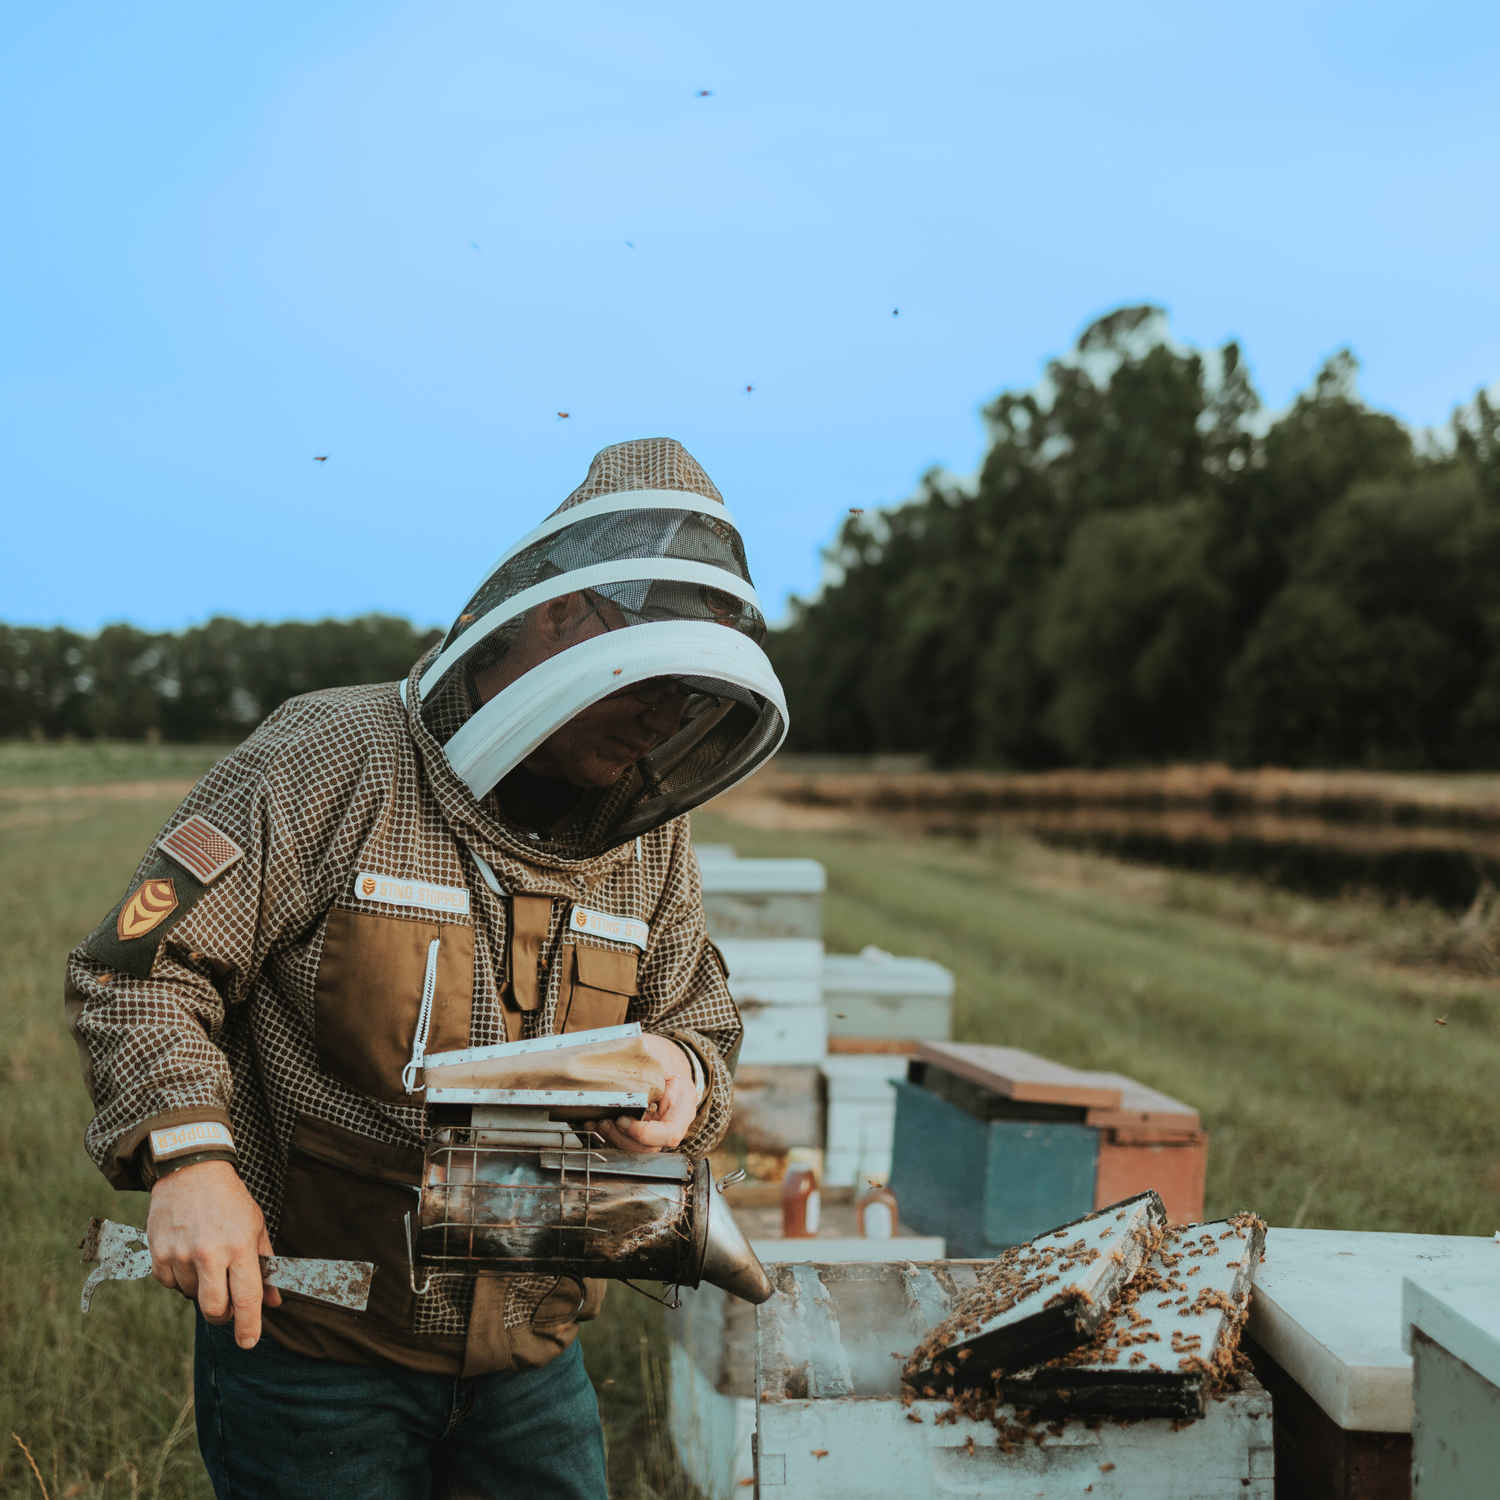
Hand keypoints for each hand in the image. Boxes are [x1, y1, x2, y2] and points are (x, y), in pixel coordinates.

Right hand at [146, 1159, 279, 1347]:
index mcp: (239, 1245)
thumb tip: (273, 1301)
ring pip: (192, 1296)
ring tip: (208, 1262)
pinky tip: (188, 1257)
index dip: (249, 1326)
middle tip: (228, 1306)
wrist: (192, 1171)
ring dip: (202, 1290)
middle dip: (223, 1316)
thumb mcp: (256, 1225)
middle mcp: (209, 1252)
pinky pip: (170, 1285)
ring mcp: (181, 1254)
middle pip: (215, 1309)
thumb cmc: (230, 1200)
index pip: (247, 1297)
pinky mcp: (158, 1253)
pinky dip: (181, 1279)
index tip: (249, 1342)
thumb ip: (265, 1264)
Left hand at [581, 1034, 699, 1153]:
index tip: (622, 1120)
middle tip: (604, 1122)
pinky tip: (594, 1123)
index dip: (644, 1133)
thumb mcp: (657, 1054)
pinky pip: (625, 1139)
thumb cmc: (664, 1056)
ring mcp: (654, 1128)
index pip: (669, 1133)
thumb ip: (643, 1066)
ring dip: (613, 1138)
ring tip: (596, 1122)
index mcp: (682, 1106)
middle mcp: (670, 1122)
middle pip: (649, 1145)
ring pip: (635, 1146)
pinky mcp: (639, 1128)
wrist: (666, 1059)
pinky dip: (608, 1135)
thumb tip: (616, 1067)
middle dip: (622, 1137)